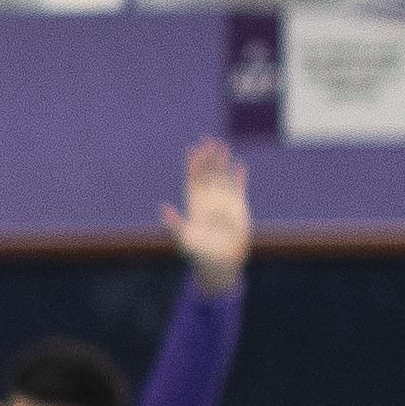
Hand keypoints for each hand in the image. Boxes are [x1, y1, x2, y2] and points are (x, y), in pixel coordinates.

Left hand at [175, 136, 251, 290]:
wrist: (220, 265)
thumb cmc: (199, 255)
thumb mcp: (184, 239)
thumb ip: (174, 223)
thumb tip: (164, 208)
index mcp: (194, 205)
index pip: (193, 179)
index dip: (193, 164)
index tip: (194, 149)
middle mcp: (208, 201)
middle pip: (208, 173)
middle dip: (208, 157)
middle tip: (210, 140)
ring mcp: (223, 203)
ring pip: (223, 177)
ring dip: (223, 162)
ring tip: (224, 145)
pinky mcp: (238, 209)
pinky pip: (238, 188)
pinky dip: (239, 177)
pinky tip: (240, 165)